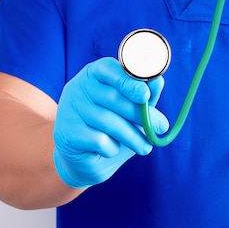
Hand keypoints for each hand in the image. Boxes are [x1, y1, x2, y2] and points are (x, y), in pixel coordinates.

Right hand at [53, 57, 167, 188]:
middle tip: (161, 126)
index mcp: (93, 74)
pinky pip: (98, 140)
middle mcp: (78, 88)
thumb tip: (158, 81)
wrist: (84, 158)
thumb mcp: (130, 109)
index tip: (145, 95)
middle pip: (112, 98)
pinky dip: (112, 148)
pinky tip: (112, 149)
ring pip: (107, 121)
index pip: (108, 69)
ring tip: (146, 147)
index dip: (128, 81)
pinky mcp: (67, 133)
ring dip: (132, 136)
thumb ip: (143, 96)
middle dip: (140, 114)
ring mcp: (69, 110)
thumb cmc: (111, 128)